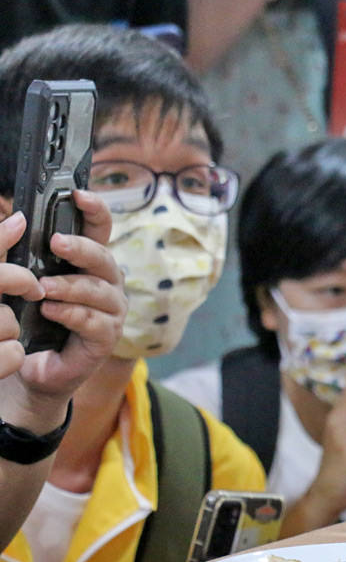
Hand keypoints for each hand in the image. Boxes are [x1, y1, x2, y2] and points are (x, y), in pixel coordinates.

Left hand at [0, 192, 125, 429]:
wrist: (32, 367)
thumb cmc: (31, 319)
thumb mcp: (23, 280)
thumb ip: (21, 252)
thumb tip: (16, 218)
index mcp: (89, 263)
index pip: (100, 229)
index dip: (95, 210)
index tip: (78, 194)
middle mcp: (106, 283)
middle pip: (104, 257)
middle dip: (81, 249)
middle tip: (56, 244)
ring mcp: (111, 310)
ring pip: (99, 289)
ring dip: (70, 286)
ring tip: (42, 289)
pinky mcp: (107, 337)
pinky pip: (95, 320)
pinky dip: (71, 314)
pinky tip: (50, 312)